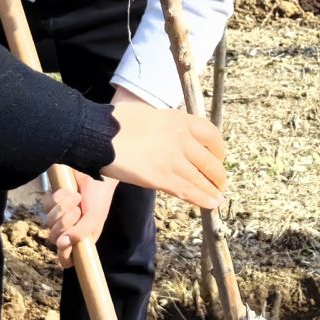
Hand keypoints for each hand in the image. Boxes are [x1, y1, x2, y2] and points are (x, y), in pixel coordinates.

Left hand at [43, 173, 119, 266]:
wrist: (95, 173)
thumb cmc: (99, 198)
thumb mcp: (94, 218)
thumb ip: (80, 233)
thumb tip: (61, 245)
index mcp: (80, 240)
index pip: (67, 259)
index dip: (64, 256)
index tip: (65, 246)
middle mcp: (67, 231)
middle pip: (54, 238)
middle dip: (65, 223)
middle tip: (77, 211)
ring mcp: (58, 216)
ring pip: (49, 221)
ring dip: (63, 207)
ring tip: (76, 197)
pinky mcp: (51, 202)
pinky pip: (47, 205)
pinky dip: (59, 197)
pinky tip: (69, 191)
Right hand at [102, 96, 225, 210]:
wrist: (100, 134)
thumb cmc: (119, 122)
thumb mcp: (152, 116)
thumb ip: (168, 128)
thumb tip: (174, 140)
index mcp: (180, 120)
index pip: (212, 135)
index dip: (219, 150)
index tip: (218, 157)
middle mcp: (181, 139)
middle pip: (211, 161)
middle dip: (218, 175)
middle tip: (219, 182)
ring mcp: (173, 160)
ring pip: (202, 179)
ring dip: (212, 191)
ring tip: (217, 198)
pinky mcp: (161, 178)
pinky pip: (188, 191)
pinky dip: (202, 199)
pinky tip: (210, 204)